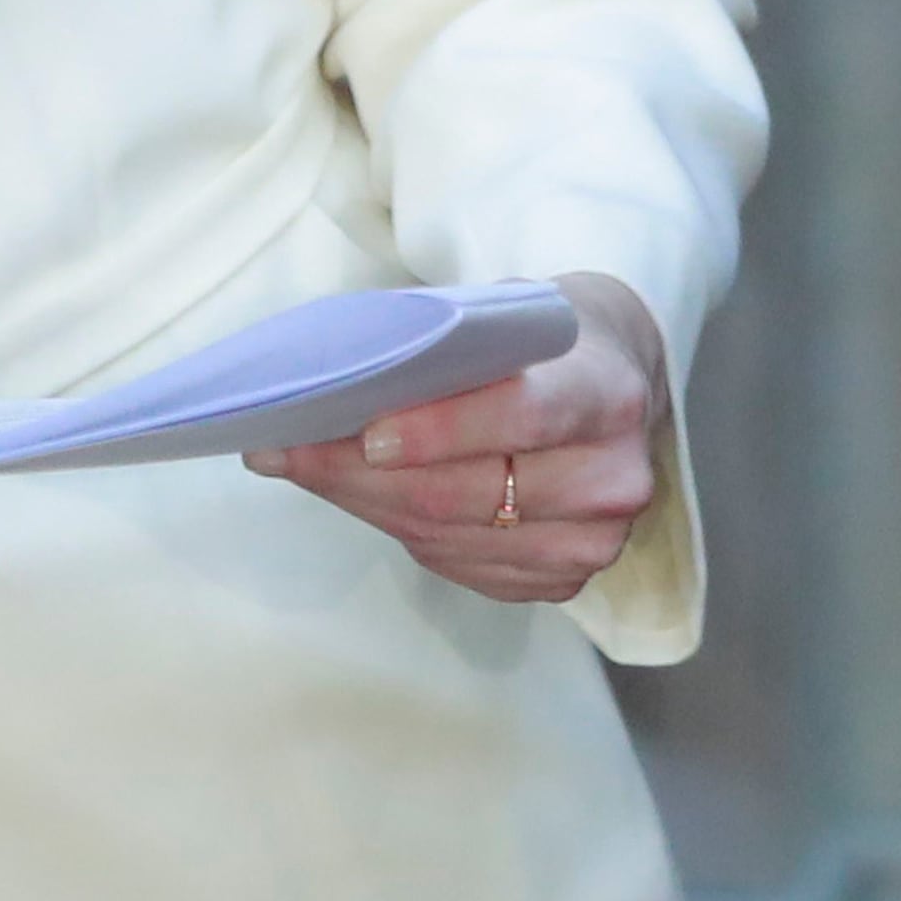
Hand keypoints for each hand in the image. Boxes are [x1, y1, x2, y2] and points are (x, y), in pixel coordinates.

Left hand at [246, 271, 666, 602]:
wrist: (609, 385)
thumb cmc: (538, 344)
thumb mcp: (505, 318)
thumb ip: (438, 348)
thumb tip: (328, 383)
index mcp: (608, 393)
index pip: (524, 415)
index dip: (442, 429)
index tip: (367, 433)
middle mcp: (613, 478)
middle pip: (471, 492)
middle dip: (364, 472)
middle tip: (287, 448)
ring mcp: (593, 541)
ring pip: (451, 536)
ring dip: (366, 503)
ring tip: (304, 467)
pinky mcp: (564, 581)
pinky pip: (459, 566)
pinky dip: (401, 530)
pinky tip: (363, 496)